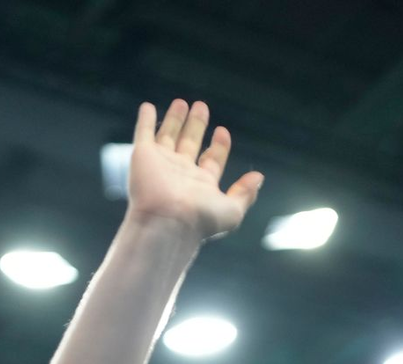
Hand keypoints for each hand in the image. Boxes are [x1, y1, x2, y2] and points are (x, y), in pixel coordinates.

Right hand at [127, 99, 263, 241]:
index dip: (218, 146)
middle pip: (190, 143)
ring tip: (182, 102)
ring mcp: (161, 164)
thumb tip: (258, 178)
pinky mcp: (143, 156)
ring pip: (169, 136)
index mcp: (201, 184)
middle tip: (201, 107)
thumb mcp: (232, 211)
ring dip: (175, 119)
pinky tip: (147, 106)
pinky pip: (143, 132)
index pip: (212, 160)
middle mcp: (181, 173)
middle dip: (196, 125)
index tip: (222, 131)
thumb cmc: (200, 219)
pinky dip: (146, 120)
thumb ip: (245, 194)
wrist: (166, 222)